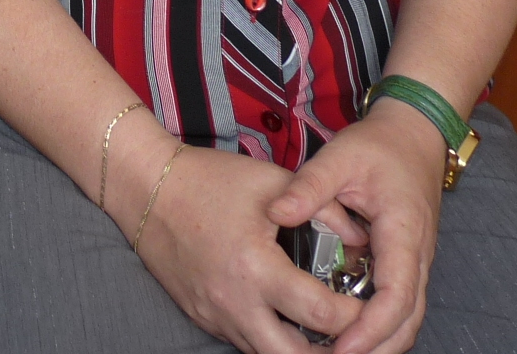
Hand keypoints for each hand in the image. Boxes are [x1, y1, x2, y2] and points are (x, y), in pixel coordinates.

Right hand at [111, 126, 368, 353]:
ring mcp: (216, 316)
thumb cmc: (209, 180)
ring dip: (300, 348)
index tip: (370, 302)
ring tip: (324, 327)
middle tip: (353, 332)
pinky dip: (271, 336)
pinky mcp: (203, 318)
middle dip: (332, 352)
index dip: (356, 314)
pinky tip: (286, 316)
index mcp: (256, 268)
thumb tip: (362, 242)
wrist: (146, 187)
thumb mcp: (273, 183)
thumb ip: (324, 211)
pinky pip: (245, 341)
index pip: (322, 315)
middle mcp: (235, 303)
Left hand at [267, 101, 448, 353]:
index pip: (396, 295)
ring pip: (407, 319)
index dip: (370, 328)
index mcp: (403, 231)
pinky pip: (399, 306)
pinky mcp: (405, 263)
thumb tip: (277, 213)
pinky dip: (379, 327)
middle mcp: (417, 255)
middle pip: (407, 321)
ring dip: (379, 343)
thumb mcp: (340, 156)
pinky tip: (346, 334)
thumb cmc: (379, 144)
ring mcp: (415, 261)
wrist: (413, 133)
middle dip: (375, 349)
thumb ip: (310, 186)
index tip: (341, 347)